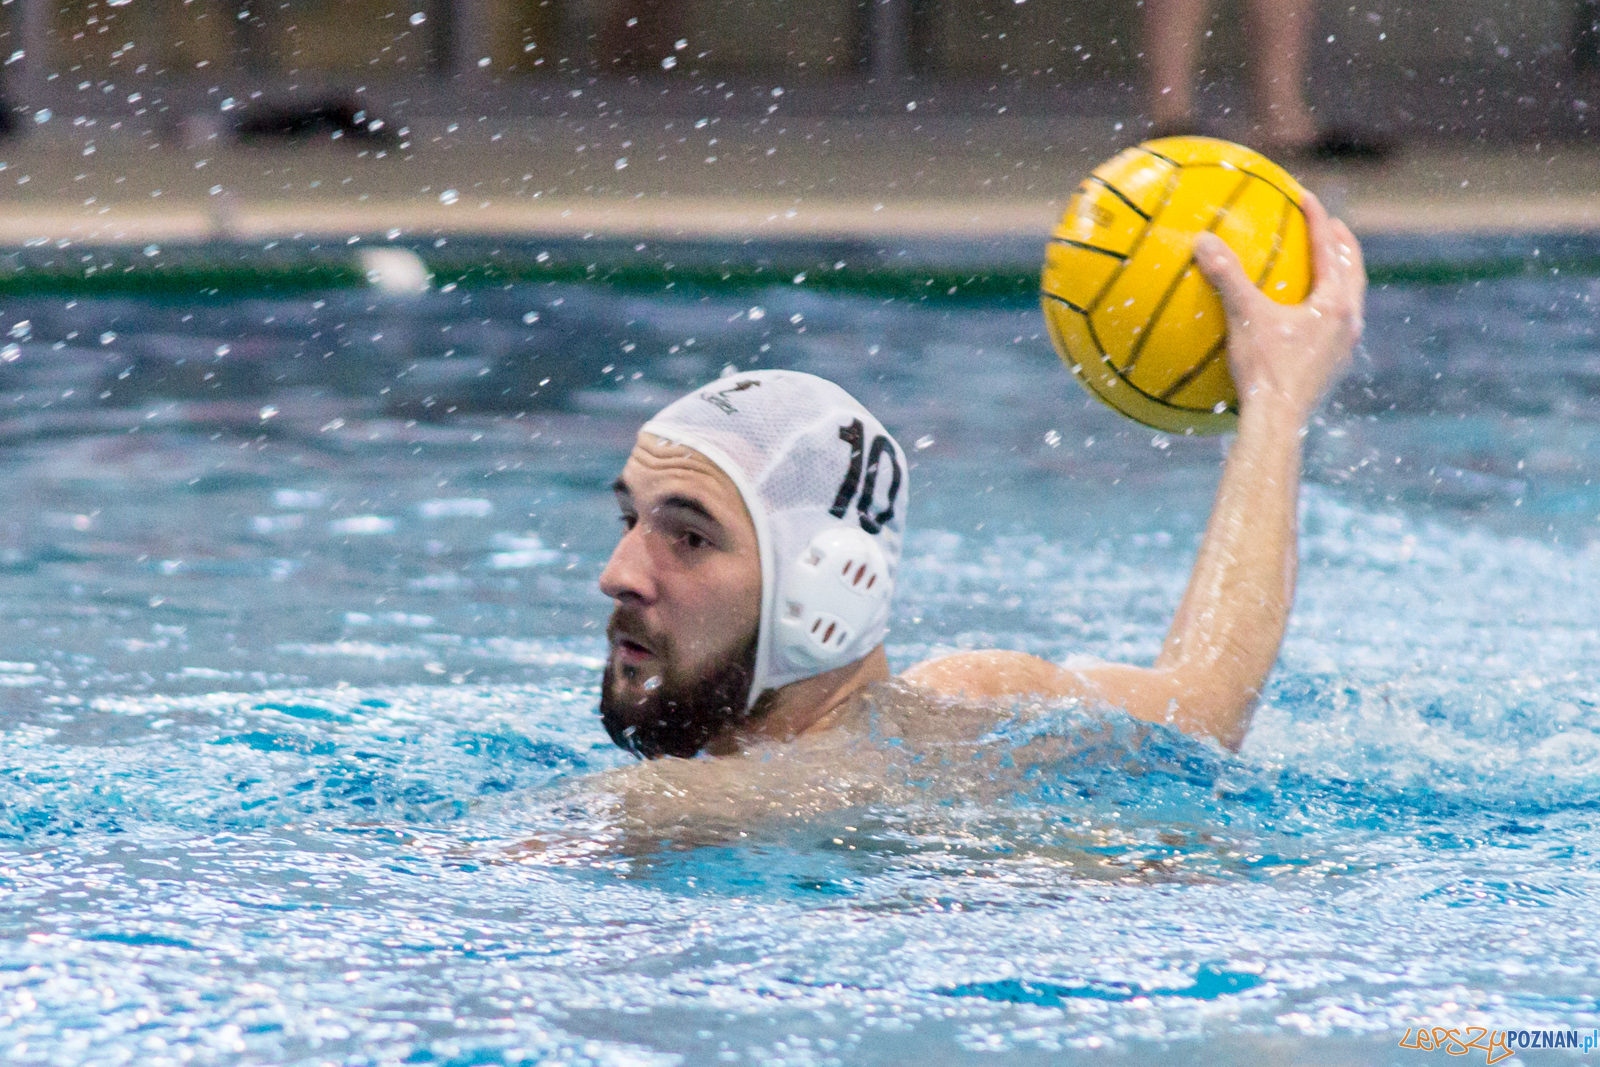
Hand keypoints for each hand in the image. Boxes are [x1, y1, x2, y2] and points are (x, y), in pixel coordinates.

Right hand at [1192, 191, 1365, 420]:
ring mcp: (1343, 349)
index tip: (1307, 197)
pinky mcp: (1331, 370)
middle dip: (1343, 247)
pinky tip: (1303, 320)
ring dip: (1340, 280)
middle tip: (1333, 228)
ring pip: (1350, 302)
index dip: (1317, 219)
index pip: (1329, 249)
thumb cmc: (1265, 370)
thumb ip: (1227, 277)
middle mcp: (1348, 324)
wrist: (1278, 424)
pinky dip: (1324, 312)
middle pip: (1354, 272)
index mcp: (1335, 303)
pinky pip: (1334, 330)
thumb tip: (1202, 240)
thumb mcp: (1244, 318)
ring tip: (1326, 270)